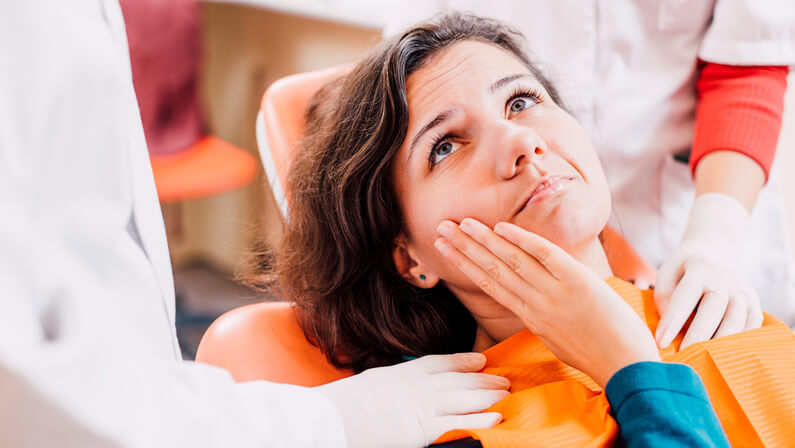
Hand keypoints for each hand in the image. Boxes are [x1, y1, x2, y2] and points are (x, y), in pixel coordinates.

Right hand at [317, 353, 508, 447]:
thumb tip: (405, 385)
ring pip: (467, 398)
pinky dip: (481, 419)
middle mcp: (421, 386)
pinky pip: (460, 423)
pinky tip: (498, 416)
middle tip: (505, 379)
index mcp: (408, 371)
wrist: (339, 416)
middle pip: (462, 380)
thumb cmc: (350, 401)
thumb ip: (397, 382)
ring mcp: (425, 407)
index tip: (481, 360)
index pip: (443, 363)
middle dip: (485, 379)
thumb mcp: (377, 381)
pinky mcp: (425, 429)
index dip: (465, 361)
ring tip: (508, 394)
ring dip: (490, 395)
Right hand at [435, 218, 659, 387]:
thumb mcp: (559, 338)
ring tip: (461, 223)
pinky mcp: (577, 282)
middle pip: (492, 269)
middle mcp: (536, 304)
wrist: (628, 367)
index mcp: (531, 317)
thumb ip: (542, 316)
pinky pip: (544, 255)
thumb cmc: (599, 355)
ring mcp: (555, 292)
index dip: (465, 264)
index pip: (490, 284)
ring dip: (483, 240)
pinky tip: (501, 228)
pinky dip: (522, 240)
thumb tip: (531, 300)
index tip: (445, 249)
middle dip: (463, 248)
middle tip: (440, 229)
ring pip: (511, 261)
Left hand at [655, 193, 762, 349]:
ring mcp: (743, 291)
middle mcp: (725, 279)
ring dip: (720, 341)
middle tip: (683, 355)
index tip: (660, 341)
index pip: (686, 296)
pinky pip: (752, 325)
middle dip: (698, 334)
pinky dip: (740, 341)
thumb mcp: (667, 274)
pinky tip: (724, 353)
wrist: (716, 252)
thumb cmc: (683, 270)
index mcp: (699, 269)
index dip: (673, 320)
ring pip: (737, 319)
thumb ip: (665, 299)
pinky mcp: (755, 303)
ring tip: (703, 358)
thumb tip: (672, 329)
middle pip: (715, 308)